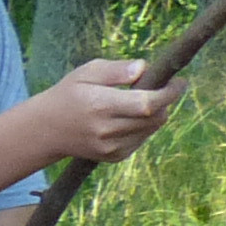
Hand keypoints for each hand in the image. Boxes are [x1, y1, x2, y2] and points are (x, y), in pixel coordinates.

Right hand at [34, 57, 181, 165]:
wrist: (46, 130)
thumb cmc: (69, 94)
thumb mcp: (86, 72)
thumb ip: (116, 70)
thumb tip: (143, 68)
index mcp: (101, 105)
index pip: (147, 103)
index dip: (169, 93)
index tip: (179, 81)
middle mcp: (107, 130)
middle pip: (155, 118)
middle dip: (166, 101)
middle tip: (163, 87)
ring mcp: (111, 147)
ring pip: (152, 129)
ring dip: (156, 114)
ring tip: (142, 101)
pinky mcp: (114, 157)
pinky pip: (142, 139)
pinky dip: (144, 126)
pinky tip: (129, 117)